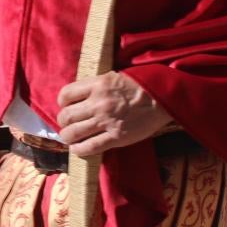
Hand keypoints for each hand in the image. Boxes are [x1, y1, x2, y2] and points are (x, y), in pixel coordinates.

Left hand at [55, 71, 171, 156]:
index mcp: (98, 84)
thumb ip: (95, 86)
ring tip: (71, 137)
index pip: (66, 94)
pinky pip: (89, 147)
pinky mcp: (116, 137)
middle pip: (66, 116)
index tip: (66, 106)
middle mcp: (98, 103)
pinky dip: (79, 149)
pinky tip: (78, 148)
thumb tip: (79, 97)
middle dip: (63, 122)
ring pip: (73, 133)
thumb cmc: (140, 85)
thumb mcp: (114, 77)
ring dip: (68, 137)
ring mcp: (106, 121)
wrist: (163, 97)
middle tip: (67, 125)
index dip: (63, 102)